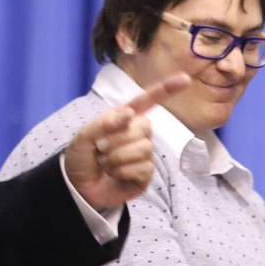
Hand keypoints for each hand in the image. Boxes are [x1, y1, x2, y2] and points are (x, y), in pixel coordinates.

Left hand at [62, 73, 190, 209]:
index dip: (166, 89)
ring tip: (105, 163)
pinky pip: (144, 167)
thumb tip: (129, 113)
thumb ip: (103, 123)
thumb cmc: (81, 157)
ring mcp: (144, 154)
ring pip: (144, 148)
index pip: (148, 100)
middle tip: (101, 149)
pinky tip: (115, 175)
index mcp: (125, 118)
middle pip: (145, 126)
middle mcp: (139, 134)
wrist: (78, 187)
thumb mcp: (84, 136)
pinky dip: (123, 171)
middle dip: (118, 138)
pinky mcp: (145, 174)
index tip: (185, 78)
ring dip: (118, 157)